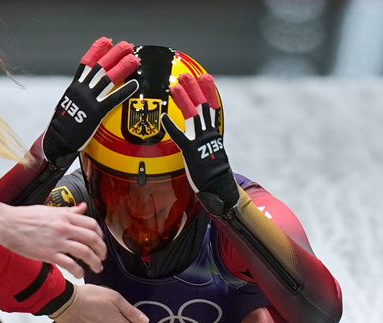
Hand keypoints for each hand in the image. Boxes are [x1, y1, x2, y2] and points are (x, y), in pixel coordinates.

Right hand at [0, 199, 105, 278]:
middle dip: (102, 250)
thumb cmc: (25, 217)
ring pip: (85, 252)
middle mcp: (64, 228)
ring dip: (94, 262)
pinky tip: (80, 274)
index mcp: (65, 216)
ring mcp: (57, 241)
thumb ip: (68, 211)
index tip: (101, 241)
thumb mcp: (50, 210)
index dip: (100, 234)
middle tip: (102, 257)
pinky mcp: (49, 254)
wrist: (7, 224)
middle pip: (92, 239)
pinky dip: (78, 271)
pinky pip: (69, 264)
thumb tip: (82, 207)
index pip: (91, 224)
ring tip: (96, 268)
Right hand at [41, 38, 139, 165]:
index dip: (96, 51)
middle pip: (100, 67)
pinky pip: (113, 99)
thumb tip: (81, 95)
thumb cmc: (60, 128)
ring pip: (108, 78)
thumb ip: (76, 98)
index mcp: (74, 87)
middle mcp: (82, 89)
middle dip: (114, 54)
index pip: (86, 64)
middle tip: (126, 46)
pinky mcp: (96, 112)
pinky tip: (134, 84)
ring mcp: (89, 100)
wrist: (57, 140)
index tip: (105, 41)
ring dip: (122, 67)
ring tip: (134, 59)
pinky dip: (125, 90)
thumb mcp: (66, 106)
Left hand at [159, 73, 238, 215]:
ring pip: (192, 115)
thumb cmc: (214, 174)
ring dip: (183, 99)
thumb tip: (202, 137)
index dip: (209, 91)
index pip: (213, 107)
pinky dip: (171, 125)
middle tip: (185, 75)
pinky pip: (179, 136)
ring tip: (174, 86)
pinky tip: (163, 116)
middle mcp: (209, 134)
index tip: (205, 77)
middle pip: (202, 106)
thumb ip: (207, 143)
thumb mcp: (213, 154)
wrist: (219, 187)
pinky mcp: (190, 151)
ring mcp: (200, 141)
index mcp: (214, 133)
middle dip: (194, 89)